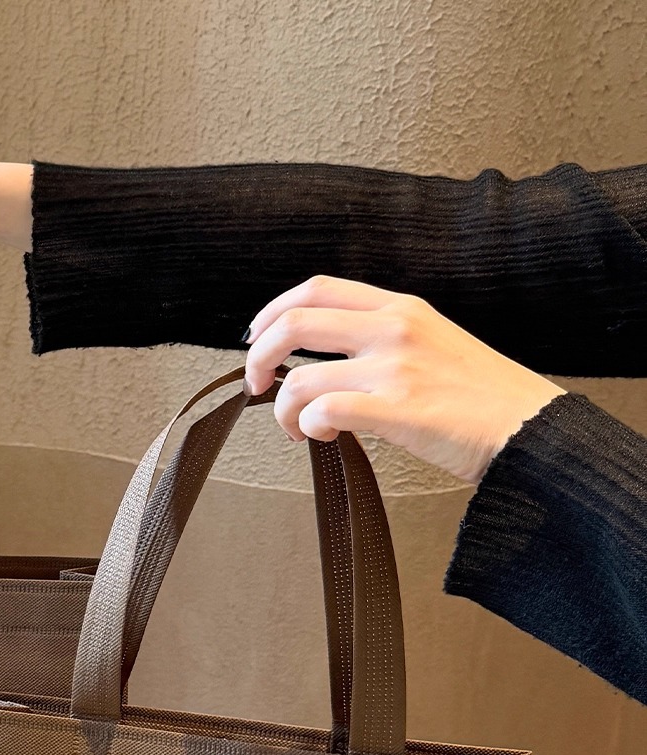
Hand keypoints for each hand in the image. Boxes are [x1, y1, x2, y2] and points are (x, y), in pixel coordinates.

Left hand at [244, 277, 564, 485]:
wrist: (528, 428)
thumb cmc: (479, 395)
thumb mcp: (432, 340)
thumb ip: (382, 339)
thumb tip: (325, 361)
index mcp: (402, 307)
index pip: (319, 288)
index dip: (274, 310)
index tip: (256, 336)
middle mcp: (395, 328)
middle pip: (294, 323)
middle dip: (258, 356)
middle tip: (256, 384)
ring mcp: (395, 368)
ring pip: (299, 379)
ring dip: (283, 409)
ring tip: (297, 428)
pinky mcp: (397, 410)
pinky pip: (323, 411)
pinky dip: (309, 427)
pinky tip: (323, 435)